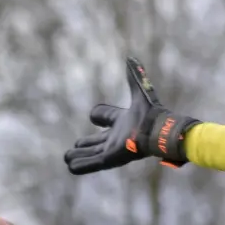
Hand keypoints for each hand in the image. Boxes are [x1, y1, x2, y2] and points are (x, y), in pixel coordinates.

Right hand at [65, 57, 200, 174]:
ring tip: (67, 157)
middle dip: (86, 143)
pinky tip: (71, 167)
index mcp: (122, 121)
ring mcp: (113, 149)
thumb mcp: (140, 92)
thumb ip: (135, 76)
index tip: (94, 116)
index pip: (106, 117)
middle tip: (77, 144)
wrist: (157, 131)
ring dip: (80, 155)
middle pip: (97, 140)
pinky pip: (93, 164)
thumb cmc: (151, 114)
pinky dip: (82, 165)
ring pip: (92, 153)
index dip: (100, 115)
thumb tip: (131, 57)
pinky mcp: (111, 159)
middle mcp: (117, 137)